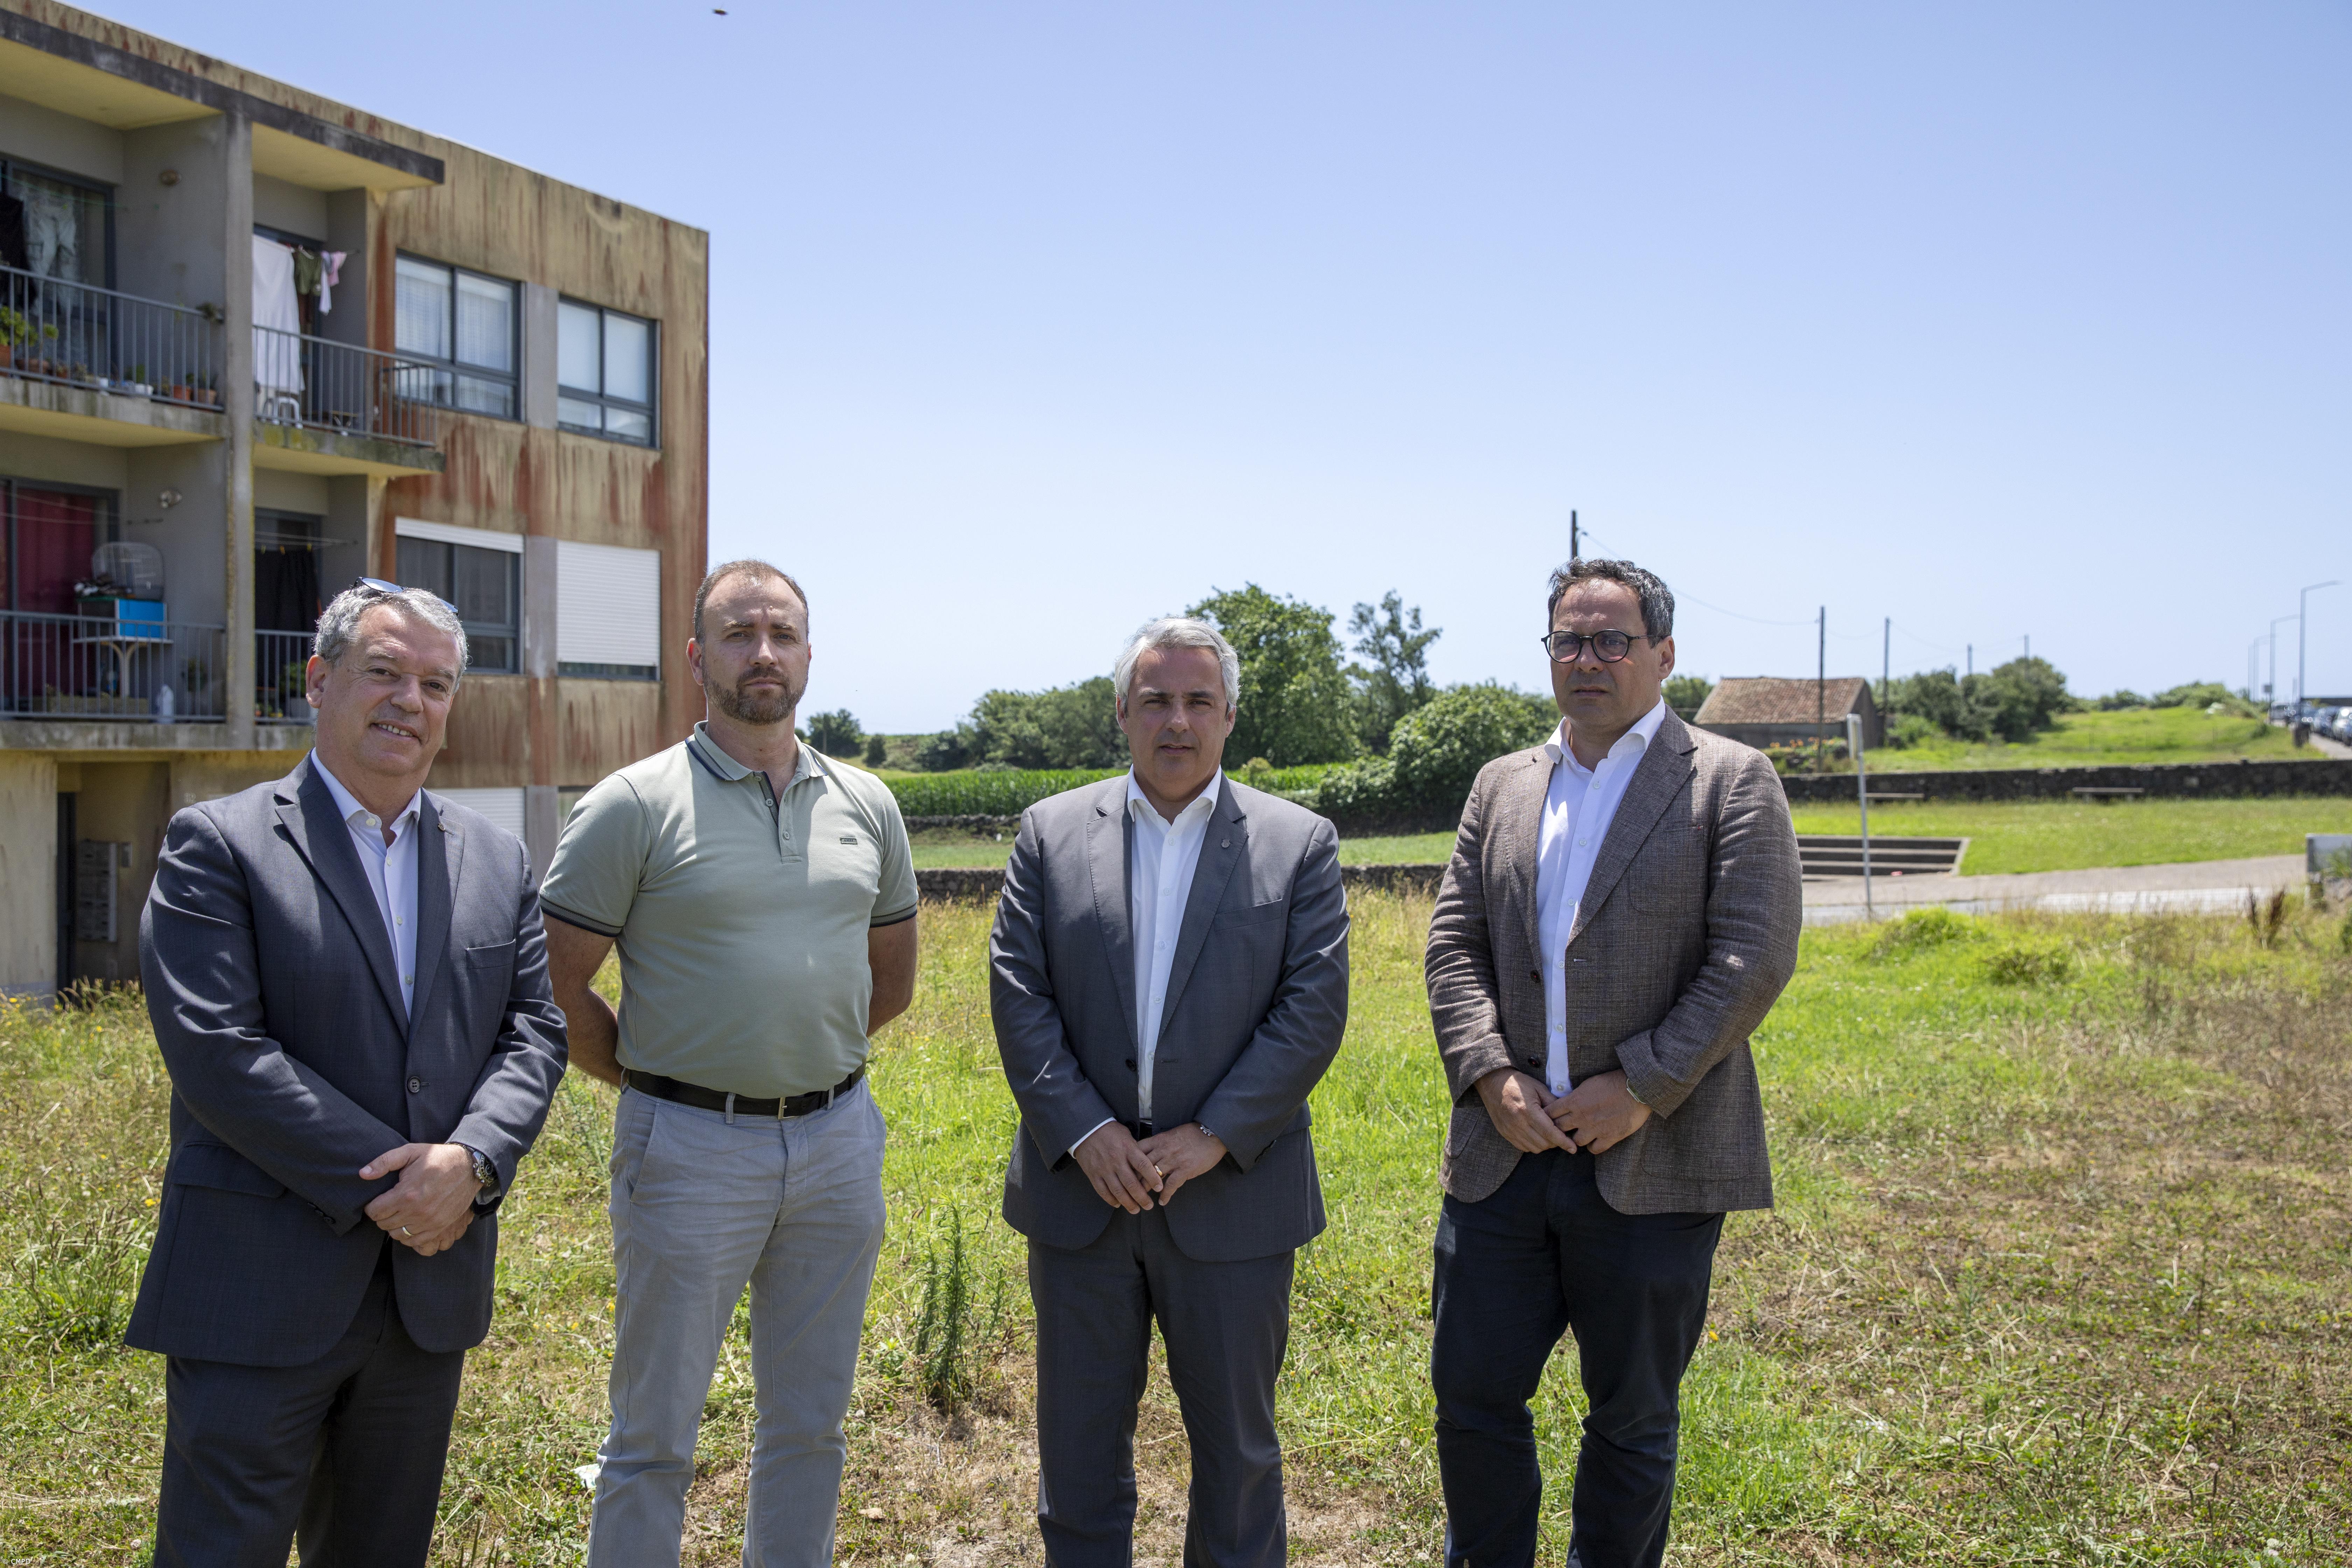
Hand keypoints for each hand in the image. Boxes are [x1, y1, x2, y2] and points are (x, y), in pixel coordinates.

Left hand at [361, 1143, 481, 1255]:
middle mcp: (417, 1212)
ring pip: (397, 1235)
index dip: (372, 1206)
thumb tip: (362, 1174)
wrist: (469, 1167)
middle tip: (389, 1205)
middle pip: (384, 1225)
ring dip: (394, 1226)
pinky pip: (414, 1242)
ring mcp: (429, 1222)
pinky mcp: (439, 1228)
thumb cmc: (437, 1158)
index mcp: (406, 1194)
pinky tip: (410, 1223)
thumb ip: (383, 1162)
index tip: (378, 1200)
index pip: (375, 1212)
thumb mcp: (410, 1152)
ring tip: (400, 1213)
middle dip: (382, 1215)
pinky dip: (408, 1236)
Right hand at [1072, 1122, 1163, 1212]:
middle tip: (1148, 1205)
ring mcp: (1104, 1168)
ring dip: (1128, 1203)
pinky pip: (1103, 1191)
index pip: (1143, 1165)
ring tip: (1135, 1209)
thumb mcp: (1127, 1136)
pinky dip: (1111, 1200)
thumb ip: (1136, 1151)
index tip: (1159, 1188)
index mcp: (1127, 1149)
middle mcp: (1116, 1160)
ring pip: (1117, 1191)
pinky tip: (1118, 1204)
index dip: (1152, 1178)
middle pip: (1131, 1183)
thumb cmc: (1110, 1132)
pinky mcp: (1093, 1174)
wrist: (1086, 1129)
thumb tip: (1148, 1166)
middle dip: (1141, 1197)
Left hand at [1135, 1123, 1227, 1205]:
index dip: (1130, 1161)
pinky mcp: (1185, 1169)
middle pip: (1142, 1166)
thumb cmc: (1193, 1134)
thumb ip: (1161, 1144)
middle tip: (1129, 1189)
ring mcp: (1174, 1160)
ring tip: (1143, 1198)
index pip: (1138, 1150)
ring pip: (1153, 1176)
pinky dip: (1165, 1195)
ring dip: (1147, 1189)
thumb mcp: (1172, 1134)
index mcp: (1159, 1140)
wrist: (1213, 1133)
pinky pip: (1171, 1185)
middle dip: (1134, 1178)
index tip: (1125, 1170)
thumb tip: (1150, 1154)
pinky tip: (1163, 1201)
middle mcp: (1164, 1149)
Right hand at [1476, 1068, 1577, 1154]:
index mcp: (1527, 1110)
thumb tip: (1566, 1116)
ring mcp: (1510, 1130)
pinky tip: (1536, 1134)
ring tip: (1548, 1134)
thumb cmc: (1518, 1083)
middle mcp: (1517, 1123)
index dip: (1563, 1142)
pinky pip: (1524, 1147)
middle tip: (1560, 1134)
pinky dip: (1533, 1144)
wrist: (1493, 1083)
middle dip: (1555, 1142)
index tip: (1573, 1148)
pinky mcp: (1505, 1134)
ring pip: (1534, 1148)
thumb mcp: (1538, 1088)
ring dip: (1545, 1144)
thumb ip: (1553, 1103)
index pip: (1549, 1132)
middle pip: (1543, 1143)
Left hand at [1548, 1070, 1651, 1154]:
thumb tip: (1568, 1101)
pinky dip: (1593, 1146)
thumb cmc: (1614, 1082)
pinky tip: (1596, 1140)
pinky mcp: (1609, 1137)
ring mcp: (1594, 1129)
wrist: (1637, 1089)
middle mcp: (1581, 1117)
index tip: (1549, 1117)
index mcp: (1575, 1101)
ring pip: (1575, 1141)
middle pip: (1559, 1128)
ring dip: (1577, 1138)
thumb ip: (1576, 1096)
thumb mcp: (1589, 1083)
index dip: (1548, 1115)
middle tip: (1563, 1128)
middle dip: (1559, 1128)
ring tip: (1582, 1134)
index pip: (1551, 1112)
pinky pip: (1594, 1149)